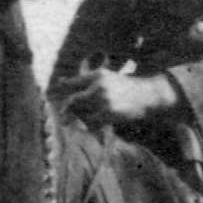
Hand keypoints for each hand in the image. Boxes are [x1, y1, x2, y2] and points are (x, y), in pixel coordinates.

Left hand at [57, 66, 180, 131]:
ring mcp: (104, 100)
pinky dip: (91, 127)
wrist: (149, 95)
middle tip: (64, 118)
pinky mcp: (110, 113)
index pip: (72, 83)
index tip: (53, 94)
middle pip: (73, 101)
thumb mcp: (108, 78)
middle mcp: (98, 86)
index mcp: (97, 75)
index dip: (61, 88)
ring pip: (82, 114)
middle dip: (67, 110)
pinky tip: (97, 126)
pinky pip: (92, 123)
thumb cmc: (127, 87)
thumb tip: (60, 83)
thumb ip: (88, 81)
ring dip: (82, 120)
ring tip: (89, 120)